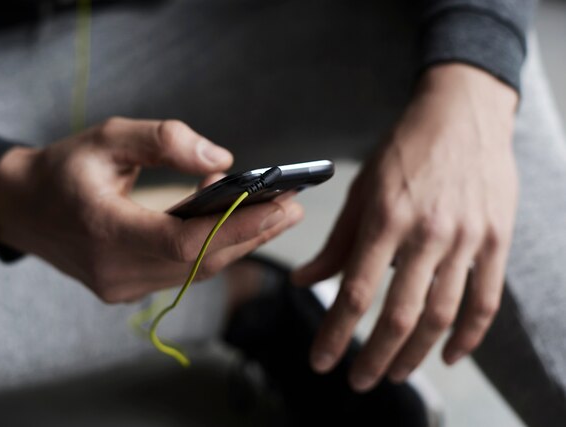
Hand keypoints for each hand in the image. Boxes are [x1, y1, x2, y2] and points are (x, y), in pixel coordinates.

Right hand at [0, 118, 302, 302]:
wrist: (22, 208)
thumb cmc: (62, 169)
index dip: (238, 226)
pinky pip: (182, 273)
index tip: (282, 206)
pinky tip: (235, 225)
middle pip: (201, 261)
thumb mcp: (106, 137)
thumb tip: (222, 160)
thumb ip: (163, 141)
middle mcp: (115, 270)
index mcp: (105, 231)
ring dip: (238, 243)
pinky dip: (213, 249)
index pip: (186, 242)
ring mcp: (121, 287)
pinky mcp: (127, 289)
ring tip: (276, 214)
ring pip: (197, 271)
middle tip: (294, 207)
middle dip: (253, 234)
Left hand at [293, 64, 517, 390]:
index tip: (321, 360)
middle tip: (358, 380)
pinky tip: (449, 354)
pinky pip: (484, 300)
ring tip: (394, 374)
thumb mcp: (361, 189)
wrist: (464, 114)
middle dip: (374, 356)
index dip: (335, 332)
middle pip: (400, 314)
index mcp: (385, 218)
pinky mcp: (495, 240)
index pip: (356, 290)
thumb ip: (336, 242)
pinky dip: (468, 335)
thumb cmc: (406, 149)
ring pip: (442, 315)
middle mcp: (426, 233)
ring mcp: (465, 239)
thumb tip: (304, 280)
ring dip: (415, 354)